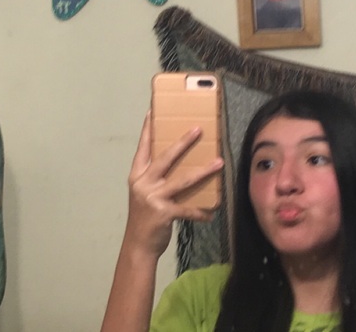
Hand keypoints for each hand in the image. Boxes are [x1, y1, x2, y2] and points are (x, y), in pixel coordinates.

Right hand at [123, 111, 223, 258]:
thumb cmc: (144, 215)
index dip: (148, 129)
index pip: (143, 147)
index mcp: (137, 174)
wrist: (137, 244)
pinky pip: (188, 209)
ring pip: (183, 180)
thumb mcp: (144, 191)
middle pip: (166, 157)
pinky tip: (211, 211)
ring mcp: (153, 197)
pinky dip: (201, 211)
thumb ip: (155, 176)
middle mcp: (143, 182)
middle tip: (198, 129)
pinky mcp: (164, 212)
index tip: (152, 111)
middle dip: (183, 142)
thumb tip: (178, 161)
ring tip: (218, 162)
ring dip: (203, 171)